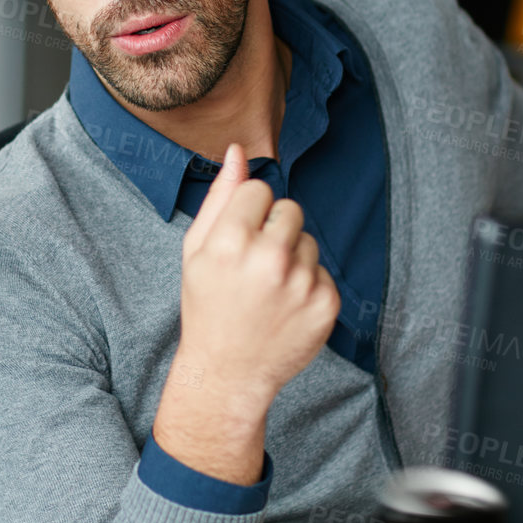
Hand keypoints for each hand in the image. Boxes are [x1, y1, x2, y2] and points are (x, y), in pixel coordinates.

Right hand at [176, 145, 338, 404]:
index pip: (260, 190)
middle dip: (274, 230)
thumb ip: (219, 196)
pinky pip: (322, 271)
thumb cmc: (207, 305)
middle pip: (290, 209)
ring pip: (308, 240)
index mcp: (231, 240)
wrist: (228, 372)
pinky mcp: (326, 303)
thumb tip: (238, 150)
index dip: (248, 213)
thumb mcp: (196, 250)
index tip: (239, 240)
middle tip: (254, 265)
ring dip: (292, 257)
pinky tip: (285, 306)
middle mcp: (268, 258)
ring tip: (268, 289)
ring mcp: (301, 283)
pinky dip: (307, 285)